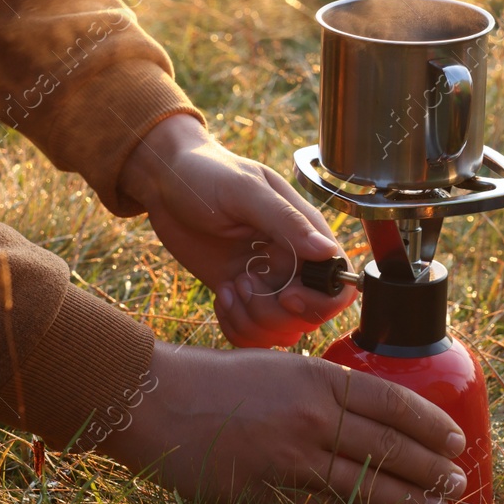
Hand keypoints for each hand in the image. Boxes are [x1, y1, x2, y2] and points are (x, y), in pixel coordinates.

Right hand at [99, 342, 468, 503]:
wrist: (157, 401)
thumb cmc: (214, 379)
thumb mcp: (279, 368)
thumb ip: (319, 391)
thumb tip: (360, 416)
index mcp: (319, 377)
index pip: (392, 402)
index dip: (430, 424)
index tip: (455, 440)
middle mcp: (313, 416)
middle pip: (388, 446)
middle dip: (429, 468)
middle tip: (456, 482)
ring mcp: (292, 457)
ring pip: (365, 483)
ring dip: (407, 499)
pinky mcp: (269, 490)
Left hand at [119, 113, 352, 346]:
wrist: (166, 181)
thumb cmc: (206, 173)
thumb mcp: (244, 190)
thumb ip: (286, 221)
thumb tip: (326, 251)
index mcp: (303, 232)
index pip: (337, 280)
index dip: (321, 301)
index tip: (287, 296)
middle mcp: (290, 260)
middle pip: (309, 315)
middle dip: (276, 314)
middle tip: (243, 283)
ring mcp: (265, 279)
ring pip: (281, 329)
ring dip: (253, 322)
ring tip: (229, 289)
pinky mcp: (239, 292)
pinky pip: (251, 331)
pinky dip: (236, 327)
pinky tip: (220, 298)